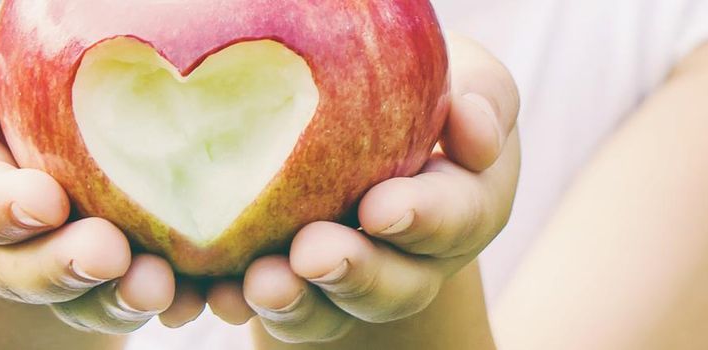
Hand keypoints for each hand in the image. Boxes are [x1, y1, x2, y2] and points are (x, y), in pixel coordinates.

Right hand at [0, 6, 205, 333]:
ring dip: (117, 298)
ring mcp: (57, 267)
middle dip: (63, 266)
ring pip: (80, 301)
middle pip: (19, 269)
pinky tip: (198, 296)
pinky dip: (170, 303)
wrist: (61, 121)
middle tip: (106, 254)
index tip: (44, 203)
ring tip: (156, 286)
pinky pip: (136, 303)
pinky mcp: (115, 283)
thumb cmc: (19, 73)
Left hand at [205, 33, 520, 342]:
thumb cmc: (427, 92)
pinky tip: (222, 291)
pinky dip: (249, 305)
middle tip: (312, 253)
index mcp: (470, 204)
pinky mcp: (307, 293)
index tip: (378, 208)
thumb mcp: (469, 78)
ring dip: (299, 303)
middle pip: (398, 285)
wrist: (371, 118)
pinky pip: (283, 313)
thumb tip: (473, 127)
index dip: (421, 219)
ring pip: (337, 312)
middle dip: (355, 273)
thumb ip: (484, 98)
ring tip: (263, 281)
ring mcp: (362, 283)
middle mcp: (421, 260)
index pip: (457, 217)